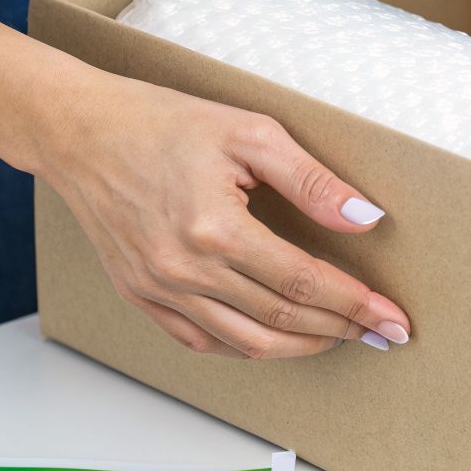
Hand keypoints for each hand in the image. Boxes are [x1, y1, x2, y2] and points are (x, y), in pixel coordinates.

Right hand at [37, 74, 410, 359]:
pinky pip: (203, 342)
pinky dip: (247, 348)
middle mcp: (184, 270)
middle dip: (341, 329)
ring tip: (339, 337)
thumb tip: (365, 219)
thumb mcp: (248, 132)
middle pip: (282, 319)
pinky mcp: (141, 296)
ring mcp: (159, 290)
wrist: (78, 131)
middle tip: (381, 333)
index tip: (392, 318)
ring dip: (301, 346)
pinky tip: (277, 337)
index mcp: (215, 229)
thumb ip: (311, 181)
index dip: (355, 304)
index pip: (305, 281)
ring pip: (246, 344)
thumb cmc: (159, 122)